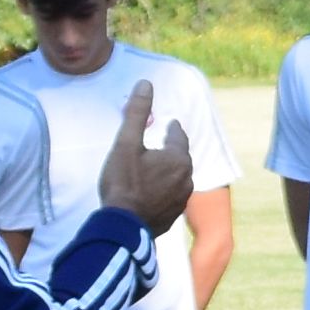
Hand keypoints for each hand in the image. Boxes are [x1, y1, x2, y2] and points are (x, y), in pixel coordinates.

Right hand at [99, 85, 197, 236]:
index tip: (170, 125)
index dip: (172, 129)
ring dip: (169, 170)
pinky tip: (153, 191)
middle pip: (180, 158)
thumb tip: (146, 83)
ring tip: (157, 166)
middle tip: (162, 143)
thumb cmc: (123, 182)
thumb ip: (137, 113)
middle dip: (171, 149)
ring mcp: (181, 200)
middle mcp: (187, 179)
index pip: (178, 137)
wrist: (122, 226)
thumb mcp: (126, 143)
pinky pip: (171, 196)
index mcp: (178, 159)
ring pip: (178, 178)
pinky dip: (164, 189)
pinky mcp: (173, 215)